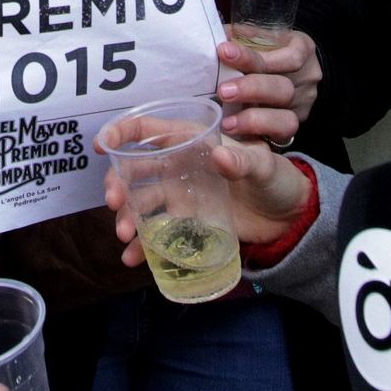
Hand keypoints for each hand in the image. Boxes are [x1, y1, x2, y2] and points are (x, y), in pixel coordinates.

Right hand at [97, 119, 312, 264]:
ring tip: (126, 237)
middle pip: (136, 170)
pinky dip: (142, 246)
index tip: (102, 145)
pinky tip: (133, 259)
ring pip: (141, 203)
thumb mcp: (265, 167)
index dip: (121, 133)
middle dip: (118, 184)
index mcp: (192, 142)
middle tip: (115, 203)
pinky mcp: (186, 222)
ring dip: (127, 217)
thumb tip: (220, 156)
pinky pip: (156, 232)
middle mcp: (179, 166)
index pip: (148, 131)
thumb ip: (244, 161)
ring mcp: (180, 195)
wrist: (288, 218)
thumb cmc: (277, 180)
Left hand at [215, 31, 320, 145]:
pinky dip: (255, 133)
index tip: (223, 52)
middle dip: (251, 89)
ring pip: (285, 118)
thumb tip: (212, 36)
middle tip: (223, 91)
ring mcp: (302, 105)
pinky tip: (236, 133)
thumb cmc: (269, 50)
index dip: (251, 55)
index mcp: (302, 48)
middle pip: (283, 88)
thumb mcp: (263, 37)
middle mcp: (307, 79)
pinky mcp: (294, 127)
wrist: (291, 73)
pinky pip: (278, 136)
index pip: (282, 54)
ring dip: (253, 119)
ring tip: (227, 122)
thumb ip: (242, 37)